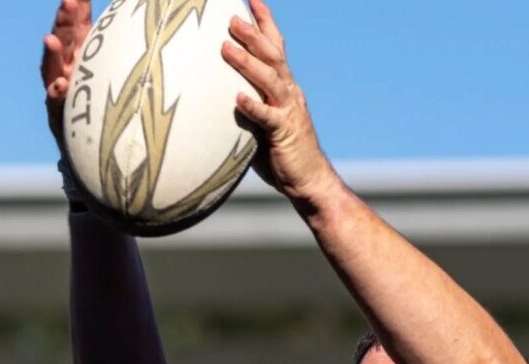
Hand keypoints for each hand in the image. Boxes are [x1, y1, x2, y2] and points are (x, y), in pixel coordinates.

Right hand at [41, 0, 92, 148]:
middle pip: (64, 40)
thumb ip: (97, 35)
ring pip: (53, 68)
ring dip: (52, 54)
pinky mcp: (59, 111)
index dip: (76, 9)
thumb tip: (97, 4)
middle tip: (68, 3)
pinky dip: (57, 93)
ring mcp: (60, 88)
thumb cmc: (93, 94)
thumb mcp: (98, 63)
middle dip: (64, 22)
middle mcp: (66, 66)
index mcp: (78, 52)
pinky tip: (60, 85)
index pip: (77, 26)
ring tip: (49, 41)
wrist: (84, 136)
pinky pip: (57, 102)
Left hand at [222, 0, 339, 203]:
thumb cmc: (282, 152)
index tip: (252, 0)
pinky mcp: (284, 134)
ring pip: (269, 80)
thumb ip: (248, 105)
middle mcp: (289, 94)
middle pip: (273, 56)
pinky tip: (237, 100)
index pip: (277, 47)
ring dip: (247, 63)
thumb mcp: (263, 122)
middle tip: (231, 18)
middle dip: (252, 34)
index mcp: (286, 87)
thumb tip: (218, 96)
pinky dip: (252, 107)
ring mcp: (288, 112)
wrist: (309, 181)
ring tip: (226, 47)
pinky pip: (267, 118)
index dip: (265, 22)